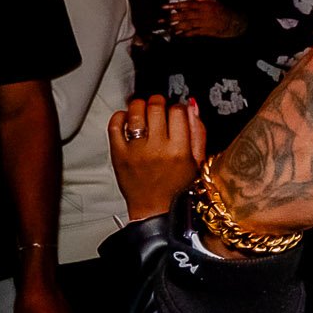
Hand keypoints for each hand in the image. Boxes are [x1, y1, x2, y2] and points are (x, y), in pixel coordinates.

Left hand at [109, 94, 207, 220]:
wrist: (155, 211)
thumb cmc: (178, 189)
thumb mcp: (197, 162)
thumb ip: (198, 132)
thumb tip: (192, 106)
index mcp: (180, 150)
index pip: (179, 112)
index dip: (179, 107)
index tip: (177, 111)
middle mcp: (157, 149)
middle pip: (156, 108)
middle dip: (159, 101)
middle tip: (159, 104)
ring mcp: (136, 152)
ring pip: (135, 113)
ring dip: (140, 105)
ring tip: (143, 108)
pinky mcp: (119, 155)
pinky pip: (115, 127)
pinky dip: (120, 117)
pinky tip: (127, 118)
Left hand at [164, 0, 246, 39]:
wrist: (234, 21)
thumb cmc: (222, 10)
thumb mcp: (211, 1)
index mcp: (203, 5)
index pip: (185, 4)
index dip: (174, 5)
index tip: (164, 7)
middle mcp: (202, 14)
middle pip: (185, 15)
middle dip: (172, 18)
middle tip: (162, 20)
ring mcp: (204, 23)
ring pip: (188, 24)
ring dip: (177, 27)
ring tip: (169, 28)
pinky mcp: (207, 31)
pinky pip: (195, 32)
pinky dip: (187, 33)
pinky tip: (180, 34)